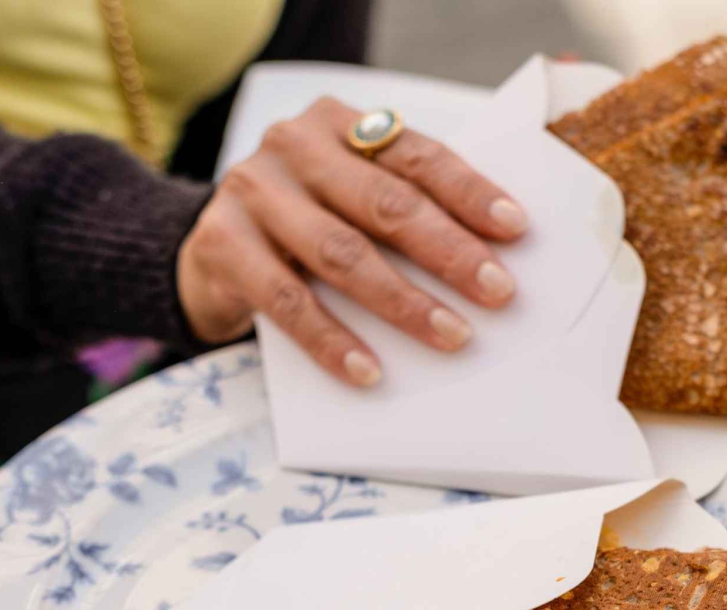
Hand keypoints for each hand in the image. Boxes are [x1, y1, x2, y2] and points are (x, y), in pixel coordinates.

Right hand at [178, 98, 527, 385]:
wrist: (211, 253)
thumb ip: (403, 209)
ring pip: (341, 252)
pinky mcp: (221, 243)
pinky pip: (287, 300)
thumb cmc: (307, 225)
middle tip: (498, 292)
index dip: (469, 192)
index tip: (516, 229)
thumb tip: (490, 260)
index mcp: (340, 124)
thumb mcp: (351, 200)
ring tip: (453, 335)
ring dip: (402, 301)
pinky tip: (369, 370)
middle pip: (384, 202)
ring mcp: (253, 191)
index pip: (417, 155)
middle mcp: (293, 145)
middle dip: (448, 251)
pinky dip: (331, 340)